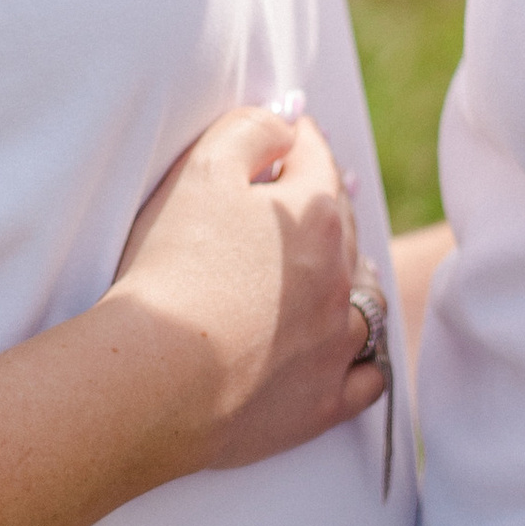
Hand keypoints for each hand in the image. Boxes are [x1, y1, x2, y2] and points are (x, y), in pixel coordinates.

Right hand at [105, 102, 386, 474]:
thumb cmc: (172, 268)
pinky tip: (350, 354)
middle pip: (343, 228)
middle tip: (307, 195)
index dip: (298, 140)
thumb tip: (286, 122)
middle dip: (325, 205)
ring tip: (336, 272)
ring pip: (365, 301)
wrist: (158, 380)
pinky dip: (362, 359)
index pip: (315, 160)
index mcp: (315, 216)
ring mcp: (336, 343)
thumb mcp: (201, 171)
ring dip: (352, 279)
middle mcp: (340, 277)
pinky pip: (366, 377)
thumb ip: (249, 131)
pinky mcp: (323, 403)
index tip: (288, 133)